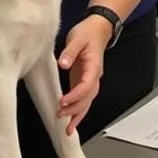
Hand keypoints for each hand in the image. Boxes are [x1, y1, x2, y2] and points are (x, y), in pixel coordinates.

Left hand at [56, 16, 110, 134]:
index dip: (75, 96)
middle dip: (75, 109)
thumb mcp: (77, 38)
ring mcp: (90, 79)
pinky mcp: (84, 79)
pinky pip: (83, 98)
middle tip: (60, 115)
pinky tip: (70, 118)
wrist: (98, 28)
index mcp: (94, 66)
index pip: (86, 85)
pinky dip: (77, 110)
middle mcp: (94, 76)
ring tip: (67, 128)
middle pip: (87, 98)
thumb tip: (63, 64)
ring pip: (87, 102)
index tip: (63, 101)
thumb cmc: (88, 32)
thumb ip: (70, 52)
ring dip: (77, 115)